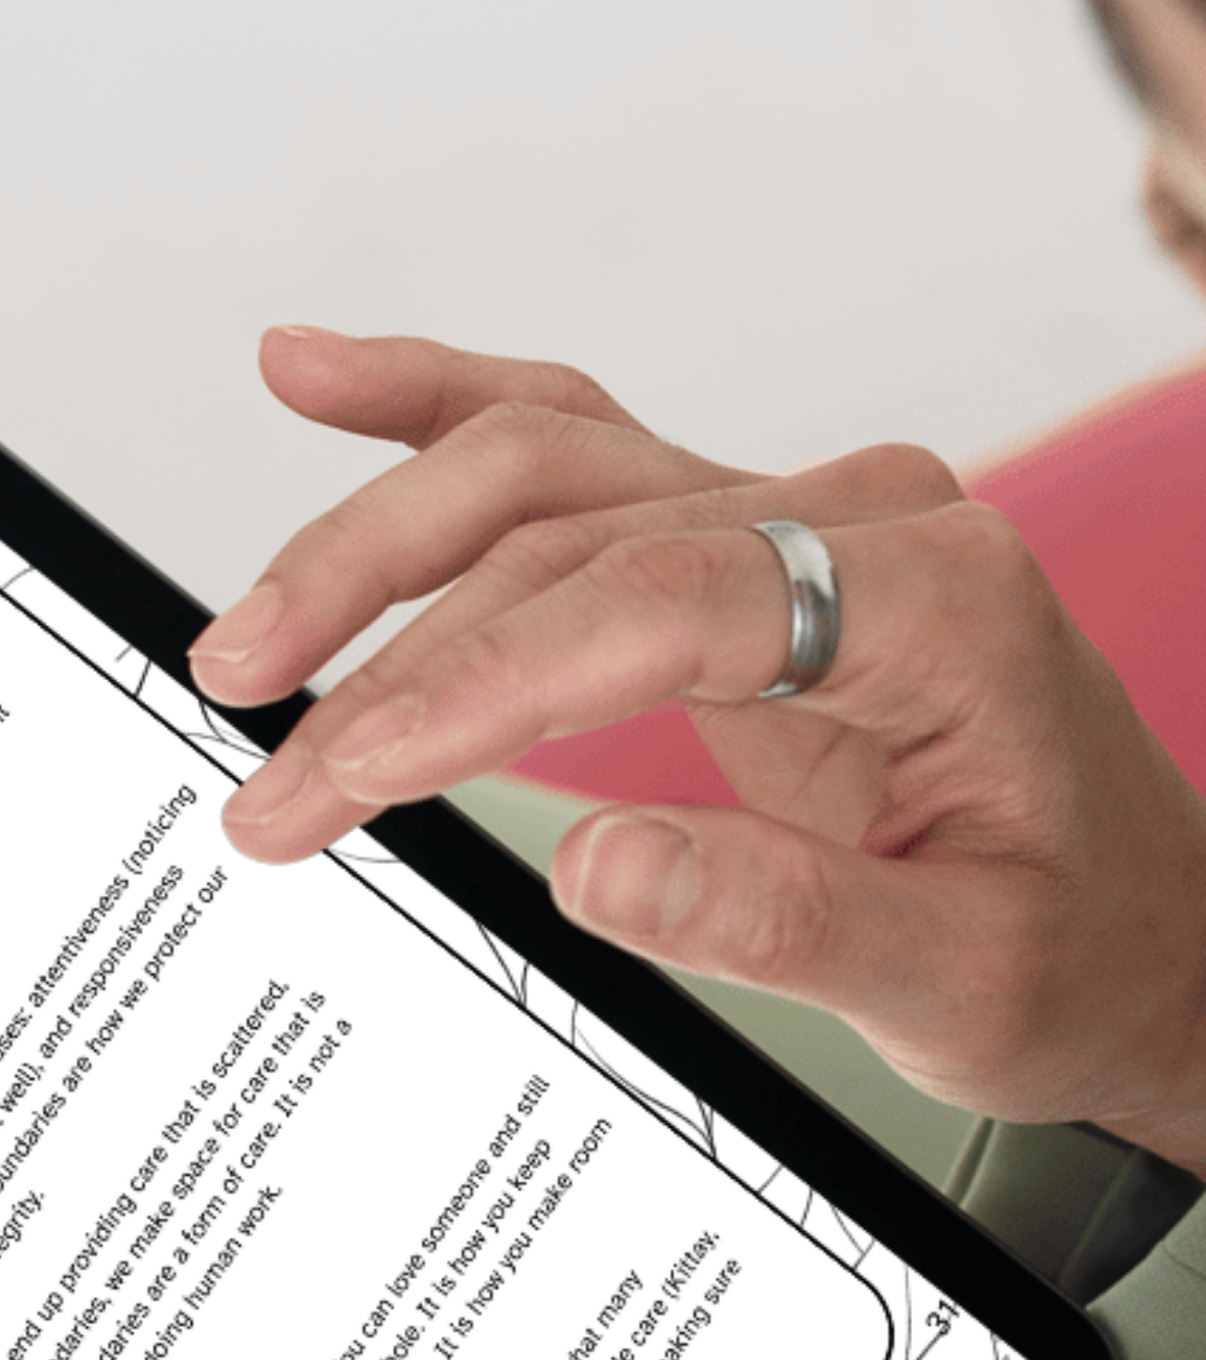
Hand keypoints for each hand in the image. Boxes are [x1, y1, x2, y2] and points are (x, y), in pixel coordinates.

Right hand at [197, 331, 1205, 1176]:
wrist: (1147, 936)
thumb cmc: (1070, 953)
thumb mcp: (958, 982)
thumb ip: (779, 920)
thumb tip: (591, 865)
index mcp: (934, 604)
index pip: (658, 602)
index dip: (483, 679)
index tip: (348, 767)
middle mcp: (859, 520)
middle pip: (570, 512)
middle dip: (386, 633)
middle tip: (259, 752)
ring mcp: (794, 516)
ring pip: (545, 465)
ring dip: (376, 544)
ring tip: (243, 645)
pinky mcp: (734, 547)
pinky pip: (573, 447)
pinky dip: (435, 413)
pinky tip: (314, 377)